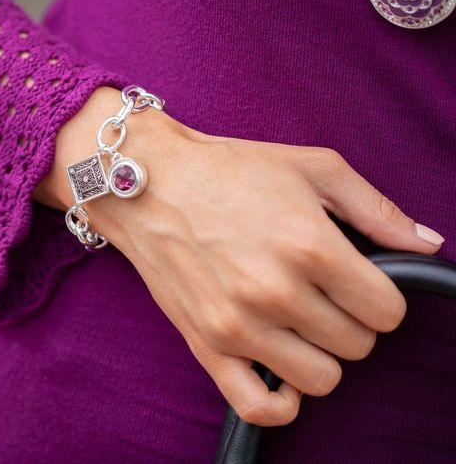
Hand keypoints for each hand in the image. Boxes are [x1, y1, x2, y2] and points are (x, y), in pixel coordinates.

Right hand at [34, 87, 444, 426]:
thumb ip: (376, 208)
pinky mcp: (206, 345)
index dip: (381, 297)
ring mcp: (239, 325)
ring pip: (321, 378)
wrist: (147, 183)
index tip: (359, 282)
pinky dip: (283, 401)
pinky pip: (259, 405)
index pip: (387, 312)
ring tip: (298, 321)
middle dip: (350, 320)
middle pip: (358, 345)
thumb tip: (427, 244)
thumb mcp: (311, 168)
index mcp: (311, 247)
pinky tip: (283, 370)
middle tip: (322, 293)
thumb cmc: (227, 170)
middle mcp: (276, 292)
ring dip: (319, 352)